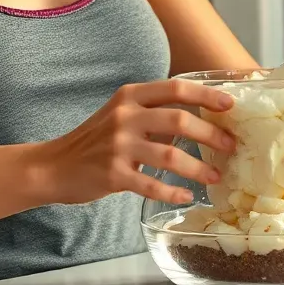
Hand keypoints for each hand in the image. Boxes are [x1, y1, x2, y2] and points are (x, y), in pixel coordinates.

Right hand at [35, 80, 236, 205]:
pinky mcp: (113, 174)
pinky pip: (152, 184)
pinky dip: (173, 191)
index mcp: (129, 96)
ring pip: (170, 154)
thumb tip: (200, 119)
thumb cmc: (94, 141)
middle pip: (179, 119)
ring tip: (215, 177)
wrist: (53, 166)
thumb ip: (154, 114)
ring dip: (198, 168)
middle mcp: (124, 116)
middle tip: (230, 146)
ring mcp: (117, 146)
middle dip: (211, 134)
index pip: (175, 88)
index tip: (230, 104)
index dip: (206, 95)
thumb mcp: (121, 116)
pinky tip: (186, 196)